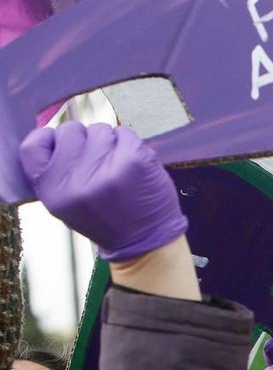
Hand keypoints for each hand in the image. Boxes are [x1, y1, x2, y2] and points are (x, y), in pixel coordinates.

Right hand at [18, 123, 187, 261]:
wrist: (142, 240)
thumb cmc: (103, 218)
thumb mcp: (65, 202)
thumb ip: (55, 171)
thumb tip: (56, 137)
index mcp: (51, 190)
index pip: (33, 146)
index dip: (48, 138)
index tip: (61, 144)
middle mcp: (74, 178)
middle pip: (70, 130)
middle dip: (84, 140)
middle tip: (97, 161)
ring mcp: (104, 167)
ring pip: (99, 129)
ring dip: (108, 142)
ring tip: (115, 165)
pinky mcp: (133, 160)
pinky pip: (125, 133)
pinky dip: (129, 144)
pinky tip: (131, 163)